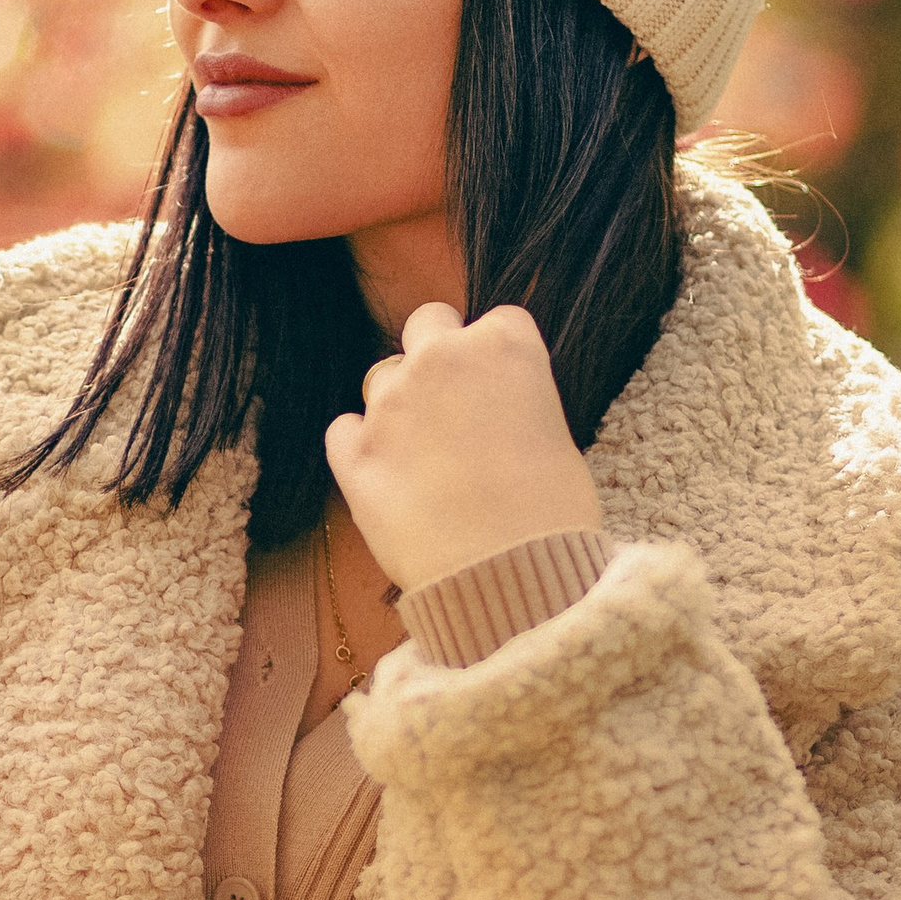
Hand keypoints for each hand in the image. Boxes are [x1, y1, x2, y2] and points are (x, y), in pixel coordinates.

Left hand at [324, 300, 601, 593]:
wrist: (509, 578)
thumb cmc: (552, 517)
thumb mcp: (556, 437)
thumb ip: (516, 401)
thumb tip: (494, 410)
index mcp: (505, 346)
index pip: (499, 321)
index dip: (499, 357)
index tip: (501, 390)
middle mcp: (442, 358)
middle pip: (428, 324)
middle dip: (438, 354)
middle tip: (452, 405)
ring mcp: (390, 401)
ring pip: (382, 377)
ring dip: (399, 405)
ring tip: (425, 460)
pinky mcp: (353, 450)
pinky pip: (344, 429)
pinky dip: (360, 448)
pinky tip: (390, 479)